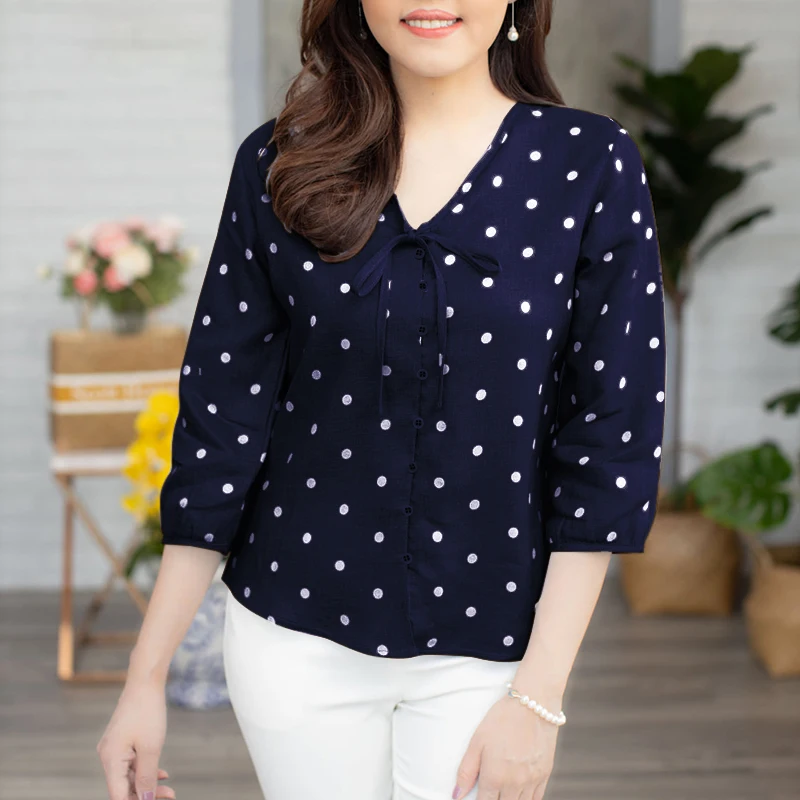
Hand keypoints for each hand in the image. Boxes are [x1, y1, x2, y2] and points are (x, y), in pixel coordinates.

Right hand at [96, 675, 174, 799]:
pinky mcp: (122, 742)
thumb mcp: (151, 748)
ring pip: (129, 776)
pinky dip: (145, 770)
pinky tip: (162, 774)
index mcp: (110, 760)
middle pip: (123, 787)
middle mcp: (108, 756)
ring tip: (169, 789)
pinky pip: (131, 763)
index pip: (118, 795)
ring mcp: (114, 748)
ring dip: (148, 784)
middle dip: (144, 795)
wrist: (145, 682)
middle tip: (169, 796)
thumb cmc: (148, 711)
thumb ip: (146, 777)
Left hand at [453, 692, 557, 798]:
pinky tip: (518, 793)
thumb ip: (466, 771)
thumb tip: (456, 795)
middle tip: (490, 791)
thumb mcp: (477, 741)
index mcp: (494, 776)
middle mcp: (514, 784)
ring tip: (502, 791)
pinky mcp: (545, 775)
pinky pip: (536, 799)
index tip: (477, 796)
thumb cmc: (502, 719)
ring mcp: (532, 781)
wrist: (533, 704)